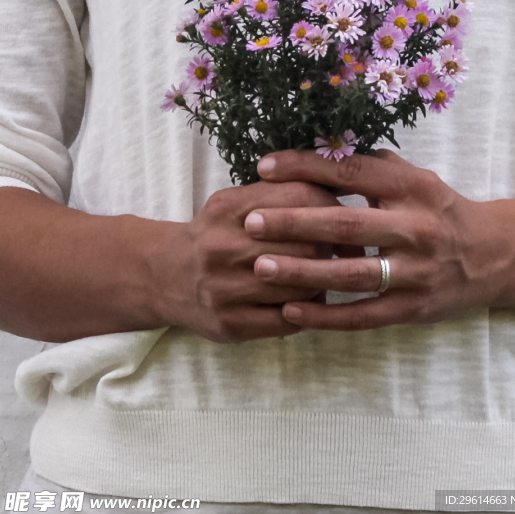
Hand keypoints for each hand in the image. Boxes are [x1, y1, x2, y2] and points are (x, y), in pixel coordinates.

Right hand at [150, 179, 365, 343]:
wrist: (164, 276)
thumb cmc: (216, 233)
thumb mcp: (238, 201)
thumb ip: (282, 192)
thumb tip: (342, 189)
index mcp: (229, 208)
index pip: (298, 198)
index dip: (331, 207)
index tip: (348, 216)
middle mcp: (223, 247)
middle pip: (305, 244)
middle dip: (333, 246)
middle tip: (350, 248)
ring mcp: (225, 289)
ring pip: (301, 286)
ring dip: (323, 281)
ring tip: (331, 274)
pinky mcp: (230, 324)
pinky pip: (287, 320)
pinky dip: (307, 311)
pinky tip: (309, 300)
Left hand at [246, 149, 511, 330]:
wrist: (493, 256)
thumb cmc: (440, 210)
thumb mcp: (416, 178)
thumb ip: (372, 167)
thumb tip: (320, 147)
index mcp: (412, 188)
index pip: (352, 173)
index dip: (307, 167)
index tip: (265, 166)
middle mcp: (416, 228)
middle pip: (347, 225)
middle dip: (294, 222)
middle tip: (250, 221)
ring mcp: (415, 272)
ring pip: (351, 275)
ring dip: (302, 271)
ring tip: (260, 266)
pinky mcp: (413, 309)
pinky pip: (363, 316)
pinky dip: (325, 316)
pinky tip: (290, 311)